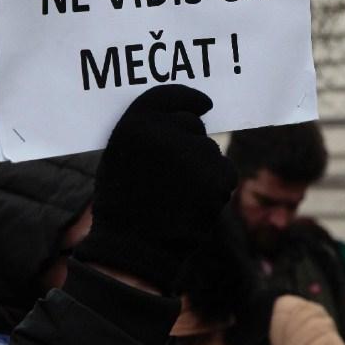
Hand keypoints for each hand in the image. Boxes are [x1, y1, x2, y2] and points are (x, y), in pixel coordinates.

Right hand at [73, 85, 237, 293]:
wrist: (136, 249)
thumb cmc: (124, 205)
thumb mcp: (121, 158)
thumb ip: (148, 133)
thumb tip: (185, 114)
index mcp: (136, 125)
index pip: (169, 95)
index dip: (189, 97)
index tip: (204, 103)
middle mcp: (167, 133)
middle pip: (192, 124)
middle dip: (190, 140)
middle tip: (175, 169)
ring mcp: (196, 153)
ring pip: (210, 150)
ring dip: (202, 165)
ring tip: (178, 193)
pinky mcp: (218, 176)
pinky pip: (224, 170)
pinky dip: (215, 183)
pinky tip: (195, 202)